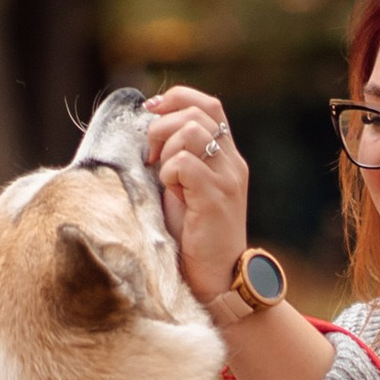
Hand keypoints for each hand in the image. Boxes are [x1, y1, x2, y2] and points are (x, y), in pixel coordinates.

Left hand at [143, 88, 250, 313]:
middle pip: (198, 113)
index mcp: (226, 157)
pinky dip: (169, 173)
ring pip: (191, 132)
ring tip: (163, 177)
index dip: (177, 99)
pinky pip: (185, 164)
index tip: (151, 113)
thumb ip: (177, 160)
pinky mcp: (216, 198)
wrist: (217, 279)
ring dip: (167, 149)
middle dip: (163, 126)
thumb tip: (147, 134)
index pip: (208, 105)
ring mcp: (227, 179)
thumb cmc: (194, 238)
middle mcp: (232, 163)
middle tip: (152, 156)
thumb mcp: (185, 189)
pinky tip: (170, 192)